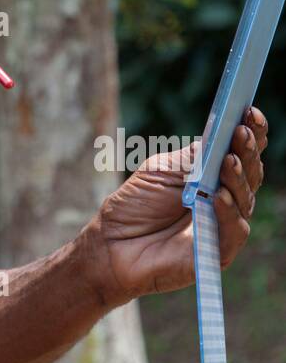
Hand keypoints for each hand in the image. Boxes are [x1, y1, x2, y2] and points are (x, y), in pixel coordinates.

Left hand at [85, 107, 267, 304]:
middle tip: (241, 131)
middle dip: (247, 150)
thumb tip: (222, 135)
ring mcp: (223, 225)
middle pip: (249, 173)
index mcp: (212, 175)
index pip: (240, 152)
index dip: (251, 132)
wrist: (111, 244)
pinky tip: (217, 195)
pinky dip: (227, 210)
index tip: (250, 110)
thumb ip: (193, 157)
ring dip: (238, 176)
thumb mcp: (161, 170)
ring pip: (245, 199)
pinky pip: (233, 230)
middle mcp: (224, 198)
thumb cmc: (135, 205)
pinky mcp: (218, 251)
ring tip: (228, 159)